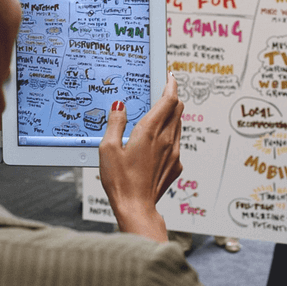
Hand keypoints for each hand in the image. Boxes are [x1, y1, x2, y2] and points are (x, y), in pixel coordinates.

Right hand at [98, 74, 183, 241]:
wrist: (137, 208)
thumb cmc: (121, 181)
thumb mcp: (108, 149)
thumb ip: (115, 124)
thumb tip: (119, 106)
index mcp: (150, 132)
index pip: (169, 100)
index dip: (171, 85)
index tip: (170, 77)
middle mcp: (166, 140)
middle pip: (178, 109)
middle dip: (172, 98)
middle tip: (163, 92)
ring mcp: (174, 153)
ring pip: (178, 125)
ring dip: (171, 116)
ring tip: (157, 117)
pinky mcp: (176, 165)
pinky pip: (176, 143)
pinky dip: (169, 136)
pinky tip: (155, 144)